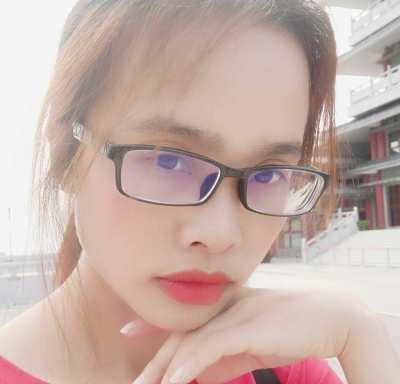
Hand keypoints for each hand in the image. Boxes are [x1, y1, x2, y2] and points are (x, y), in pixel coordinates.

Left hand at [123, 286, 369, 383]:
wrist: (329, 317)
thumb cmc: (287, 330)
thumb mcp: (249, 347)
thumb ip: (224, 358)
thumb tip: (196, 374)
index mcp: (222, 304)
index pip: (182, 317)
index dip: (153, 323)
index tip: (128, 330)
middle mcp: (223, 304)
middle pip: (180, 333)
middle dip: (155, 361)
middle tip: (136, 383)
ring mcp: (234, 313)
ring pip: (190, 341)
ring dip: (165, 369)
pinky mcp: (246, 326)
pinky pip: (210, 346)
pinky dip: (189, 364)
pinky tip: (173, 380)